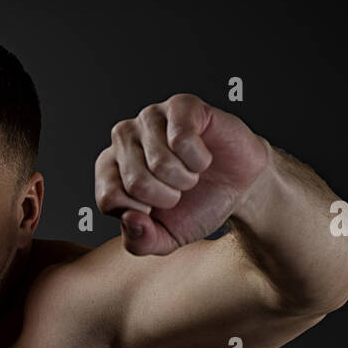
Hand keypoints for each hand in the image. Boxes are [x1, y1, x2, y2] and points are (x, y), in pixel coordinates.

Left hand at [95, 93, 271, 254]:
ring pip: (159, 162)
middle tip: (180, 190)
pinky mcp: (180, 105)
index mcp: (110, 169)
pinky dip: (198, 160)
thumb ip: (140, 241)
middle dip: (167, 198)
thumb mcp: (165, 238)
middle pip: (135, 182)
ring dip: (185, 179)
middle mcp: (123, 138)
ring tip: (191, 174)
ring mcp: (150, 117)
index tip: (157, 209)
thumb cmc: (196, 206)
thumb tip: (131, 220)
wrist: (239, 188)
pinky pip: (181, 139)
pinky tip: (202, 157)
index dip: (141, 214)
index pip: (108, 199)